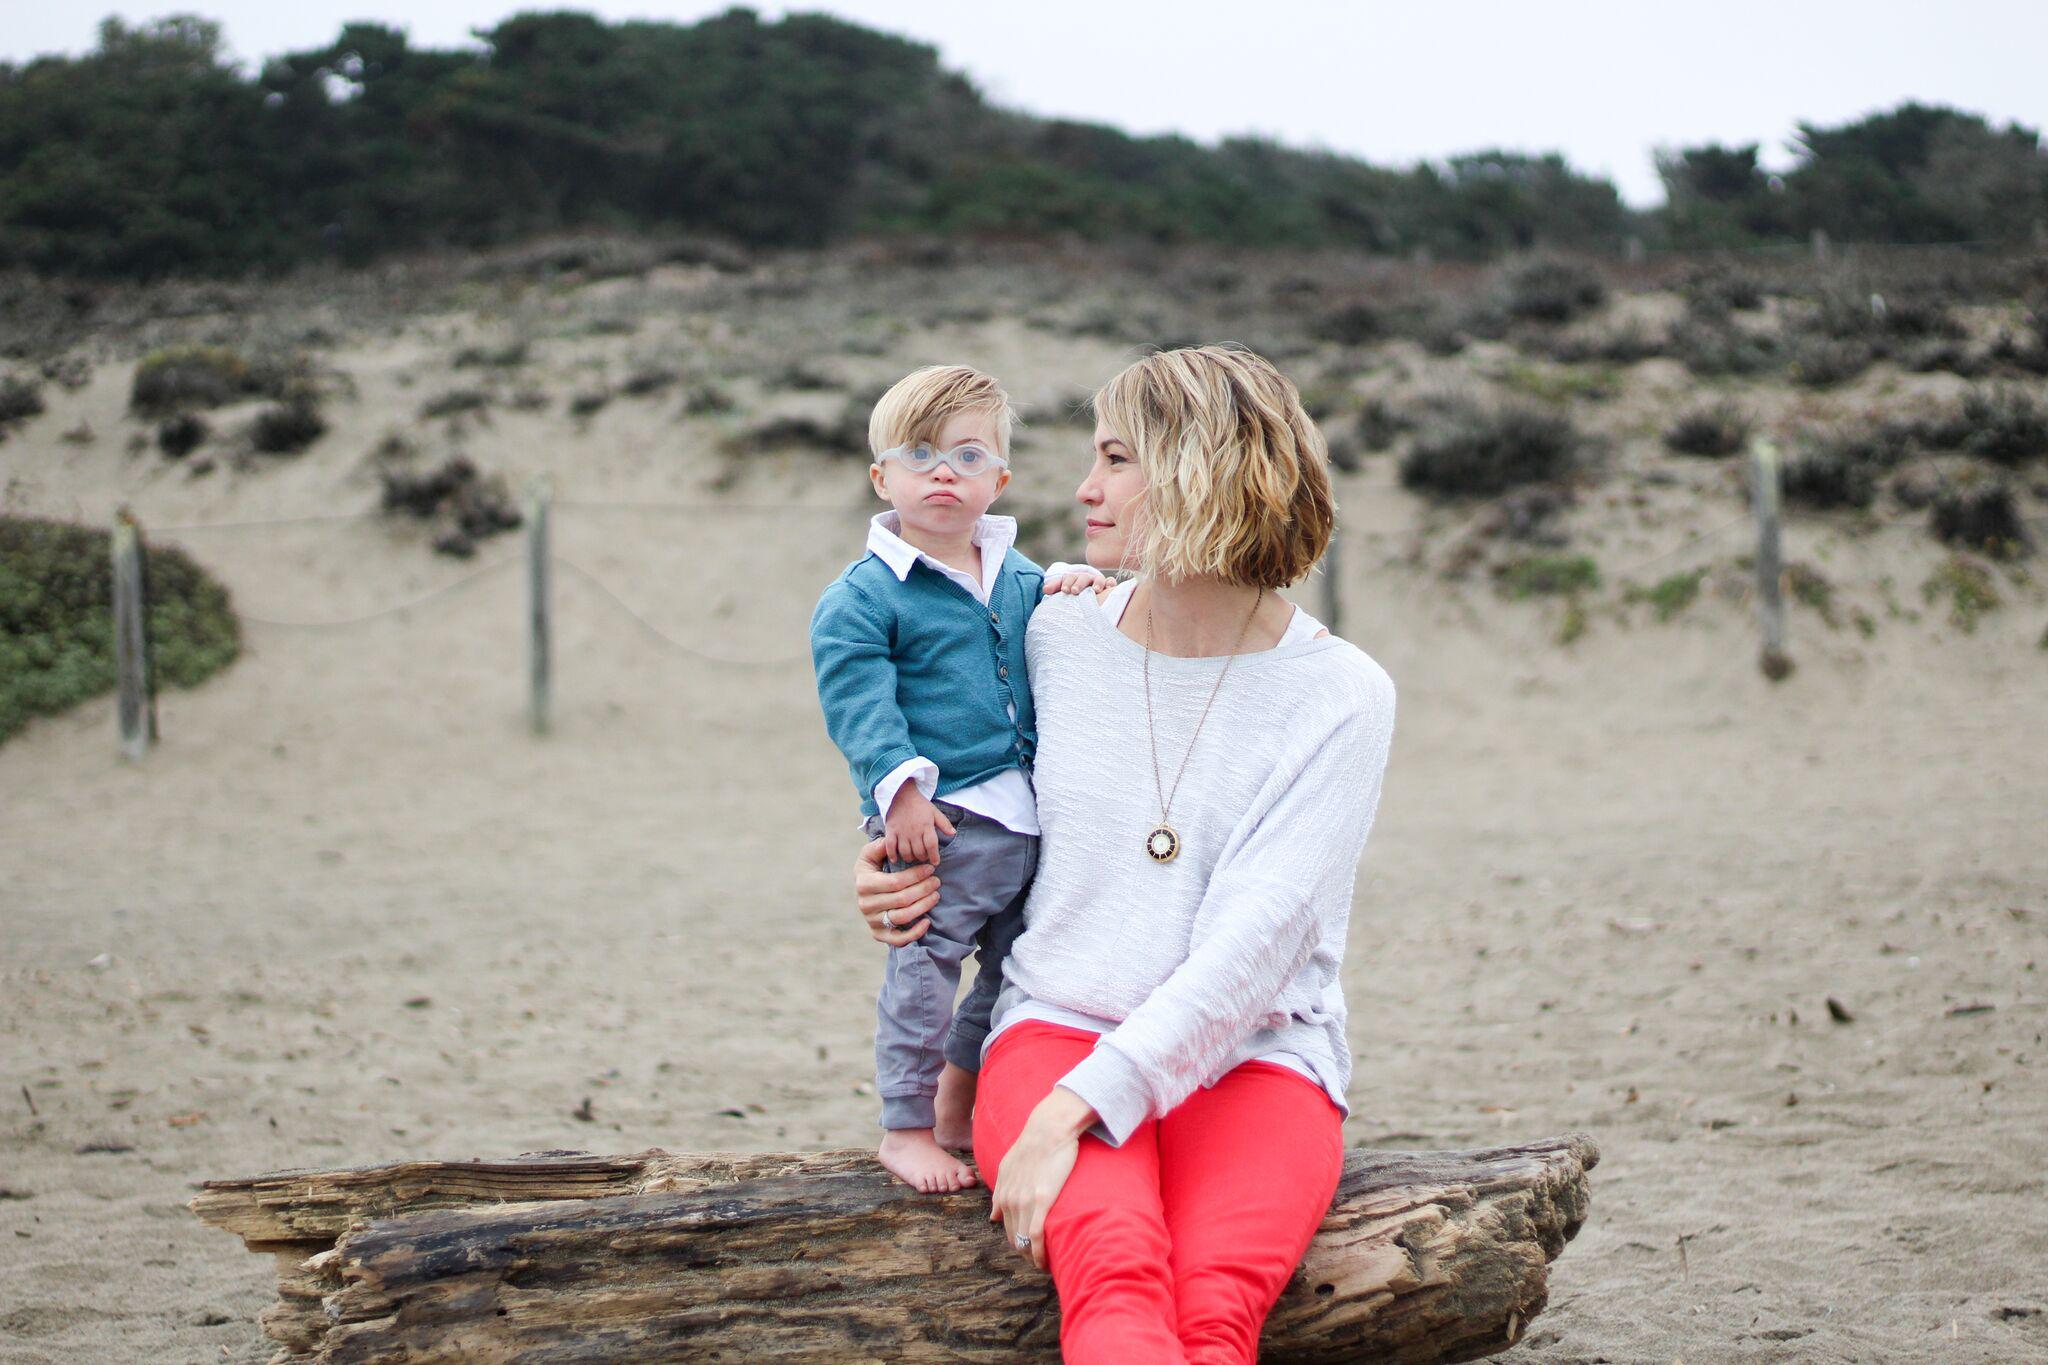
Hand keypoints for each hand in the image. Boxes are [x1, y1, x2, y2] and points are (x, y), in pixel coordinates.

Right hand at [855, 837, 937, 945]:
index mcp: (864, 884)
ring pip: (902, 917)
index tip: (931, 868)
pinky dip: (914, 933)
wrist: (863, 891)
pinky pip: (898, 939)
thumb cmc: (871, 869)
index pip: (895, 882)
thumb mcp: (870, 854)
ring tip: (936, 895)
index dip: (916, 876)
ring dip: (924, 906)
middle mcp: (866, 905)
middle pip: (902, 899)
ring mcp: (872, 921)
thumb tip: (890, 842)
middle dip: (924, 889)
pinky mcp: (878, 934)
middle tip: (937, 881)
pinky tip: (927, 921)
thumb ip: (880, 846)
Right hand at [885, 784, 956, 866]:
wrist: (901, 794)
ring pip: (905, 852)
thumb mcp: (934, 812)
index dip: (934, 856)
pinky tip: (895, 859)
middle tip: (923, 857)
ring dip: (910, 858)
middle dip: (923, 858)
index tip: (936, 862)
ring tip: (912, 857)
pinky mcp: (890, 831)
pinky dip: (892, 855)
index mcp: (926, 826)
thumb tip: (953, 834)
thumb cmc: (919, 805)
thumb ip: (944, 823)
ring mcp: (901, 832)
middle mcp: (914, 831)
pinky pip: (890, 846)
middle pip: (919, 852)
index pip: (932, 845)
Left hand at [988, 1086, 1095, 1271]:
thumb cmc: (1031, 1146)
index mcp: (1002, 1193)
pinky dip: (1039, 1253)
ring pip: (1025, 1241)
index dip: (1017, 1243)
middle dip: (1024, 1253)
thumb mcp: (1006, 1168)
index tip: (1027, 1251)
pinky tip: (1044, 1262)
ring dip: (1032, 1257)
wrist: (1048, 1130)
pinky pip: (1037, 1235)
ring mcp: (1024, 1201)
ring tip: (1042, 1265)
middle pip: (1015, 1238)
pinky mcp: (1041, 1200)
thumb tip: (992, 1217)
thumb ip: (998, 1193)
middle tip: (1037, 1262)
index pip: (1006, 1229)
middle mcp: (1009, 1200)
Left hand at [1043, 568, 1113, 597]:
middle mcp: (1085, 579)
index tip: (1064, 590)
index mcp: (1072, 580)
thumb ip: (1054, 588)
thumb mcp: (1063, 591)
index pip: (1068, 578)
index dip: (1066, 583)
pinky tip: (1110, 587)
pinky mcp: (1107, 586)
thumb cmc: (1071, 596)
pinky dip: (1110, 583)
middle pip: (1082, 578)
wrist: (1083, 598)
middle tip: (1074, 591)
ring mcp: (1096, 582)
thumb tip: (1045, 589)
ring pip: (1098, 579)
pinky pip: (1110, 582)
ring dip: (1097, 583)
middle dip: (1078, 583)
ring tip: (1095, 591)